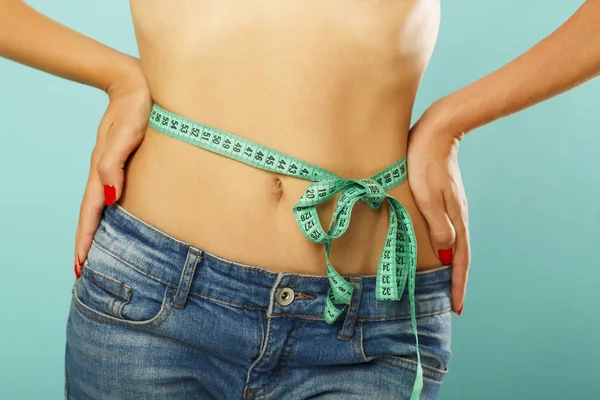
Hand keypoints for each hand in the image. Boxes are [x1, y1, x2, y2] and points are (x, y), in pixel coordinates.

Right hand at [74, 56, 151, 276]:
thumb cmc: (137, 107)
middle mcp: (106, 171)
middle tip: (85, 270)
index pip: (92, 211)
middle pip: (93, 213)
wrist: (139, 82)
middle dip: (88, 241)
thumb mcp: (128, 133)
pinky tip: (116, 218)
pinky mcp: (124, 161)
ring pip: (102, 205)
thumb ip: (115, 163)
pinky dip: (110, 212)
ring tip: (98, 252)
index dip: (86, 238)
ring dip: (98, 229)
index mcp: (103, 169)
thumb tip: (111, 197)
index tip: (81, 264)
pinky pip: (113, 192)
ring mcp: (114, 167)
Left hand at [407, 99, 470, 313]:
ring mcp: (453, 208)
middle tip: (453, 303)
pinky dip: (444, 247)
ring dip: (450, 266)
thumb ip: (437, 224)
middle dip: (456, 281)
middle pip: (459, 256)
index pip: (459, 260)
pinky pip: (447, 231)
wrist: (437, 130)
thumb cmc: (425, 161)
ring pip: (453, 244)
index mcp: (456, 219)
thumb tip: (445, 253)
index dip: (457, 285)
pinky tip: (437, 249)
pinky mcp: (444, 199)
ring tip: (444, 282)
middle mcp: (458, 217)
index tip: (457, 307)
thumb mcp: (428, 195)